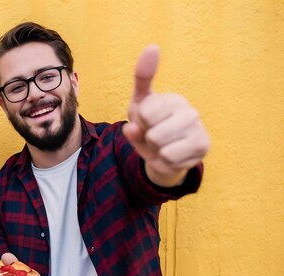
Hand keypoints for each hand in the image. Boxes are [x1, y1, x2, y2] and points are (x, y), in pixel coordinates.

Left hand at [122, 45, 209, 186]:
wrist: (163, 157)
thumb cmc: (149, 127)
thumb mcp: (137, 106)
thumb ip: (141, 80)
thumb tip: (152, 48)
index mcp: (170, 99)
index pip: (143, 113)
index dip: (138, 123)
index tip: (144, 122)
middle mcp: (188, 110)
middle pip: (152, 134)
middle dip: (147, 139)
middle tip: (154, 137)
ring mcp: (198, 128)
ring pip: (161, 148)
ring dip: (155, 151)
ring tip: (162, 146)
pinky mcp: (203, 146)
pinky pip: (170, 160)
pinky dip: (164, 162)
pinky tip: (171, 156)